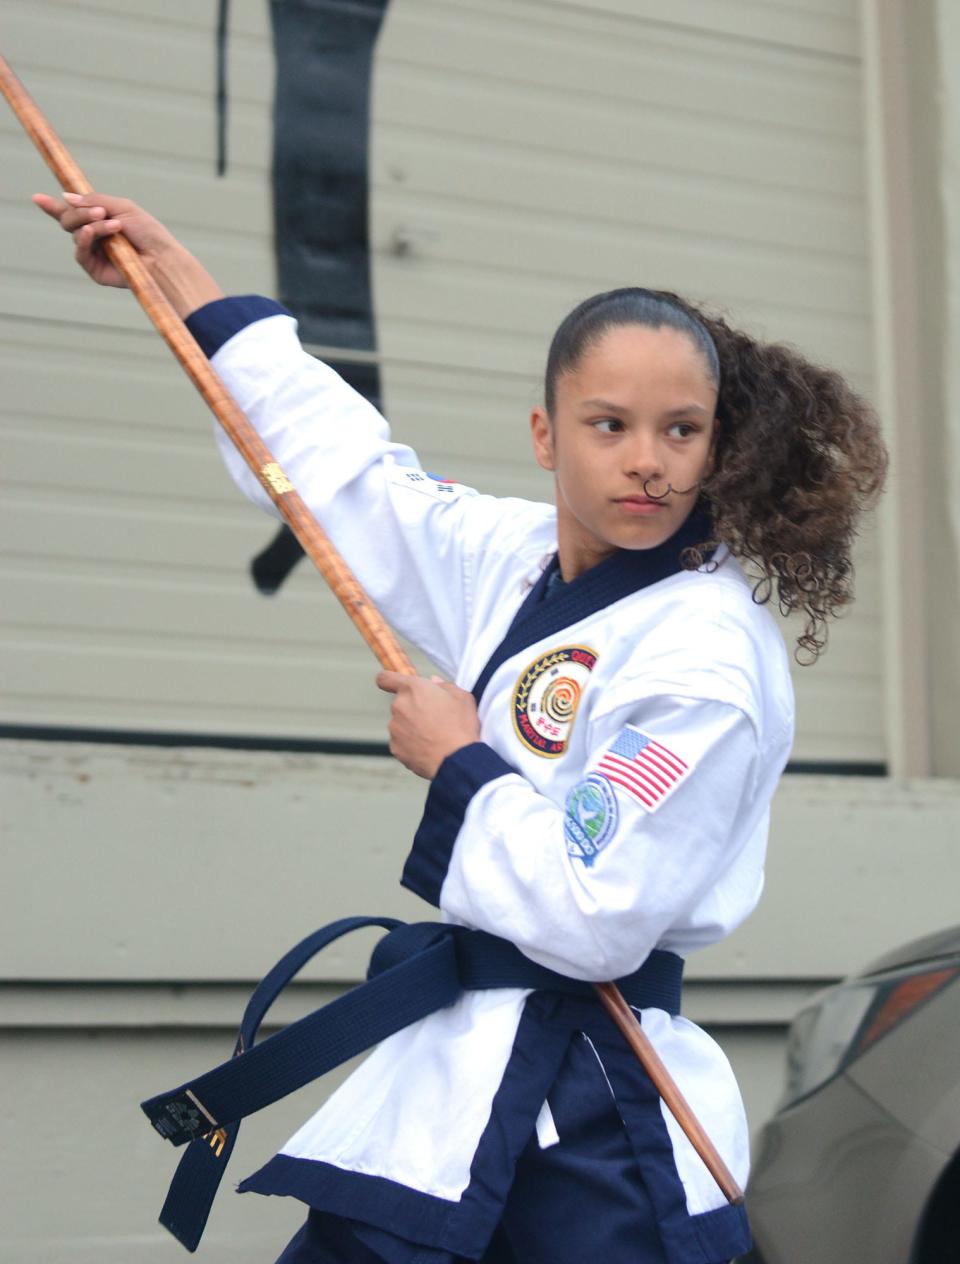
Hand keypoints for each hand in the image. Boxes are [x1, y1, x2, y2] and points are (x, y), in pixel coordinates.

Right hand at [32, 190, 178, 287]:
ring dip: (92, 225)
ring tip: (114, 225)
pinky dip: (85, 240)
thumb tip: (65, 198)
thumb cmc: (148, 232)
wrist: (161, 257)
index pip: (72, 212)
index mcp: (100, 220)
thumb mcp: (121, 207)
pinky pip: (80, 252)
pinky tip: (93, 234)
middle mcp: (95, 237)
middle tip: (100, 212)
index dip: (53, 206)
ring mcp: (94, 253)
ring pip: (75, 233)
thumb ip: (93, 201)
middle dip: (80, 213)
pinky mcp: (95, 270)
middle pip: (69, 221)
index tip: (36, 197)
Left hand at [376, 672, 480, 779]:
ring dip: (413, 727)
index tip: (394, 685)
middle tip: (435, 717)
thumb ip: (445, 685)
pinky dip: (412, 744)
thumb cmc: (461, 726)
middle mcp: (399, 706)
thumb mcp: (462, 697)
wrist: (457, 759)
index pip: (385, 678)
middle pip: (400, 703)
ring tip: (435, 736)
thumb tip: (434, 682)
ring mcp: (395, 728)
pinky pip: (402, 742)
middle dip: (413, 708)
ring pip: (401, 724)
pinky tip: (429, 748)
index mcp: (413, 688)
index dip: (388, 680)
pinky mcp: (395, 748)